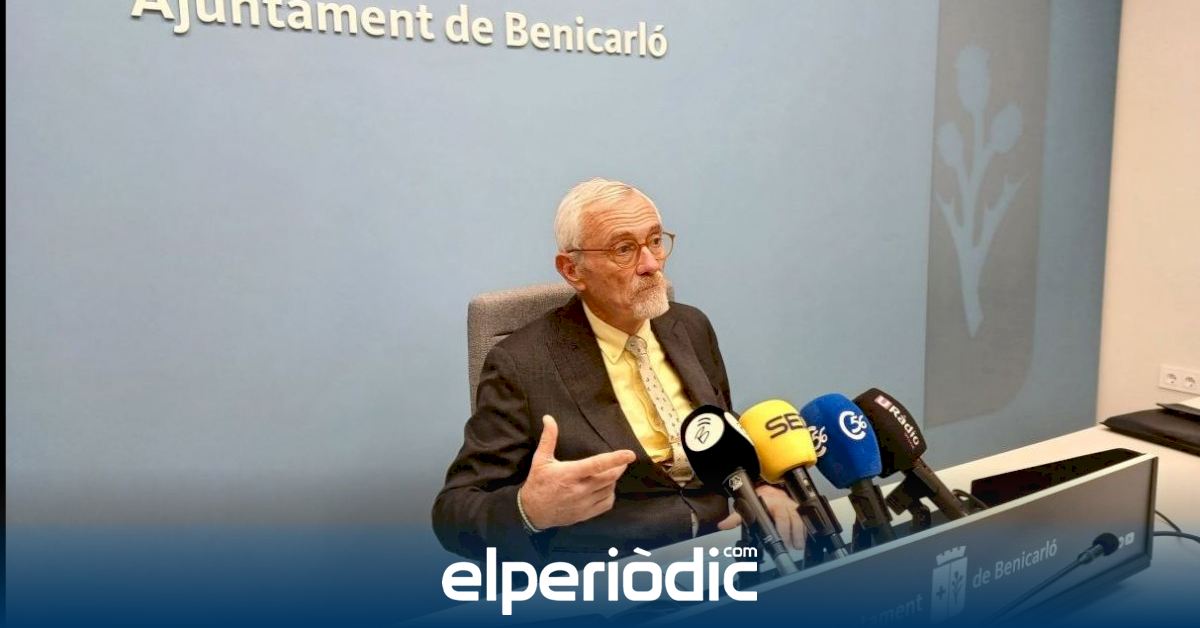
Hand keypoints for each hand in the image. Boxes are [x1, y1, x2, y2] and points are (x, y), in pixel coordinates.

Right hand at [519, 415, 635, 529]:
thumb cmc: (538, 483)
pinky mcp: (586, 514)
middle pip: (609, 477)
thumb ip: (548, 438)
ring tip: (610, 473)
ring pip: (609, 489)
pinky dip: (610, 494)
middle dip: (619, 467)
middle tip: (622, 461)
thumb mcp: (540, 459)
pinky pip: (607, 503)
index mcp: (569, 474)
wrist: (532, 512)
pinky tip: (605, 488)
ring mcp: (584, 503)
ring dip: (613, 480)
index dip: (616, 459)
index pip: (597, 465)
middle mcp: (579, 489)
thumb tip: (549, 418)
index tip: (630, 454)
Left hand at [717, 484, 806, 550]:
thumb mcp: (746, 507)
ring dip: (800, 534)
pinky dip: (805, 531)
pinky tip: (803, 540)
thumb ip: (735, 518)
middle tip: (790, 546)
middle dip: (792, 533)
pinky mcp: (799, 512)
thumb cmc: (760, 500)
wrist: (769, 490)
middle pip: (792, 519)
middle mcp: (784, 505)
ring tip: (797, 546)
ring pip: (800, 520)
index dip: (782, 528)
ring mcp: (792, 508)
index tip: (781, 538)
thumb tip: (722, 525)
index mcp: (772, 503)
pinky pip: (805, 521)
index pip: (779, 515)